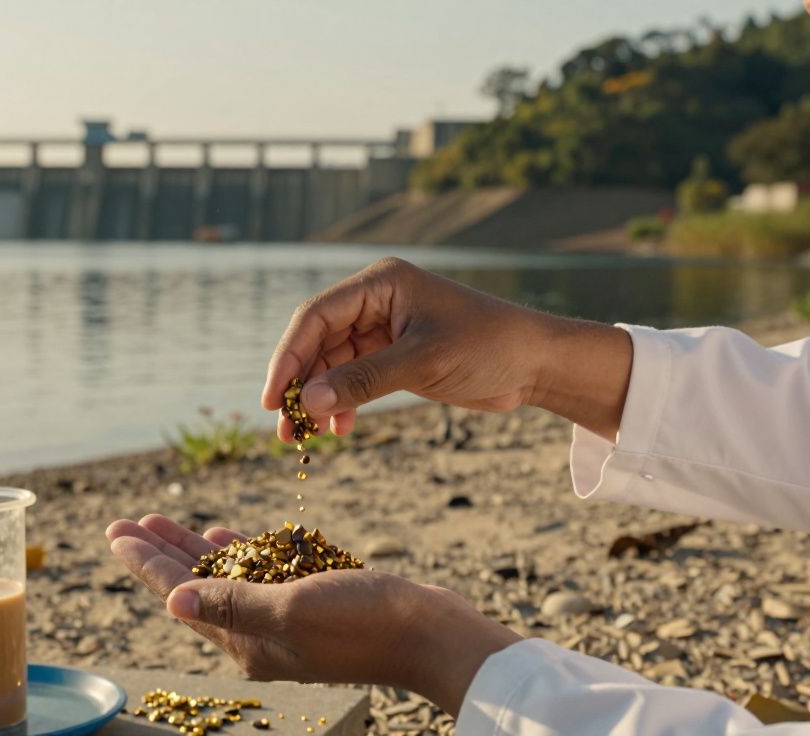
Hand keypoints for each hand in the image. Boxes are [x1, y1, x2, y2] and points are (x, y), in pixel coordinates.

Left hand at [104, 514, 521, 715]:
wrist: (429, 633)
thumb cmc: (364, 623)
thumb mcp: (292, 610)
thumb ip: (233, 604)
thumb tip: (172, 601)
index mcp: (246, 639)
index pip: (180, 594)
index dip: (145, 564)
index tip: (116, 534)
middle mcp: (258, 632)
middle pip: (192, 585)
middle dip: (157, 553)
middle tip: (123, 524)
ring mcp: (285, 618)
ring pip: (222, 577)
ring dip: (189, 549)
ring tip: (158, 521)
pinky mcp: (309, 602)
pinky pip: (258, 574)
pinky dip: (237, 553)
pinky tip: (222, 536)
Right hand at [263, 257, 632, 441]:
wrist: (537, 363)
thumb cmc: (488, 346)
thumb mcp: (421, 362)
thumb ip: (362, 381)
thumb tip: (307, 402)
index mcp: (380, 283)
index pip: (316, 317)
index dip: (288, 357)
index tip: (272, 398)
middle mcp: (376, 300)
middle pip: (318, 341)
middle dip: (300, 384)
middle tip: (283, 427)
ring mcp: (384, 328)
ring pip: (332, 364)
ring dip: (318, 398)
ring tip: (304, 436)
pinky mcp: (396, 355)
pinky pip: (354, 378)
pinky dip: (343, 403)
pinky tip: (339, 430)